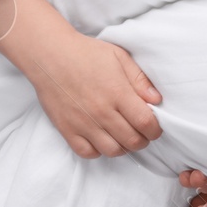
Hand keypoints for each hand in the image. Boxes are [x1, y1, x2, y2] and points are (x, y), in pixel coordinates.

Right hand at [0, 0, 163, 158]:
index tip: (155, 128)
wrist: (50, 56)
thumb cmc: (87, 53)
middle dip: (143, 141)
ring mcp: (83, 123)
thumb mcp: (120, 57)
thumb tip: (157, 100)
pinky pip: (86, 152)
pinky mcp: (66, 129)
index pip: (145, 122)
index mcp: (118, 93)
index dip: (155, 130)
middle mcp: (102, 112)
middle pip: (132, 140)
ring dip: (123, 148)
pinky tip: (102, 140)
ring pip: (112, 150)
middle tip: (143, 135)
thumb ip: (140, 80)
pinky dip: (98, 151)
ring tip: (124, 138)